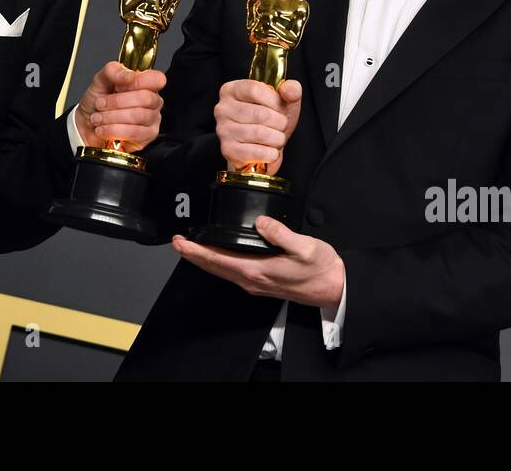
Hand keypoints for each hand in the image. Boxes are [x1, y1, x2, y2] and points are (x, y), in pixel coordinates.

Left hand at [74, 61, 165, 151]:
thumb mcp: (99, 81)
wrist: (85, 127)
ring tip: (97, 118)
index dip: (138, 82)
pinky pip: (134, 132)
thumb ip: (112, 71)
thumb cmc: (97, 103)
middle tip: (100, 104)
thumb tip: (129, 74)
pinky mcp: (147, 136)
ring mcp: (152, 119)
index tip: (118, 87)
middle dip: (117, 102)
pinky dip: (113, 130)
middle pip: (146, 98)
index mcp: (145, 84)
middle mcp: (152, 101)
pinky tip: (103, 130)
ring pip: (138, 116)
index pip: (157, 79)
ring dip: (111, 117)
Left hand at [172, 216, 343, 308]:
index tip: (181, 242)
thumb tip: (260, 222)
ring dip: (204, 259)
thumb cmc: (321, 268)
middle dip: (193, 255)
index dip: (196, 251)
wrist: (334, 287)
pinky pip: (232, 273)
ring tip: (190, 247)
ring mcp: (255, 284)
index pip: (218, 260)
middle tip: (177, 242)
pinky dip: (218, 263)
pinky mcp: (261, 282)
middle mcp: (252, 280)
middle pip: (214, 268)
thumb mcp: (305, 246)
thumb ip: (280, 233)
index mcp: (258, 270)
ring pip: (221, 271)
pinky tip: (217, 256)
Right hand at [214, 78, 301, 174]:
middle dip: (280, 123)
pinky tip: (271, 151)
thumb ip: (291, 89)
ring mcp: (223, 130)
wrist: (262, 147)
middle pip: (260, 114)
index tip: (280, 107)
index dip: (274, 100)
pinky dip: (271, 154)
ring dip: (277, 139)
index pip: (254, 89)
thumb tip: (288, 90)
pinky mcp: (228, 150)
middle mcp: (223, 108)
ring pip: (260, 134)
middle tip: (281, 126)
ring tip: (276, 139)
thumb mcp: (283, 101)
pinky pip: (257, 152)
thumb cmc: (271, 120)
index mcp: (232, 90)